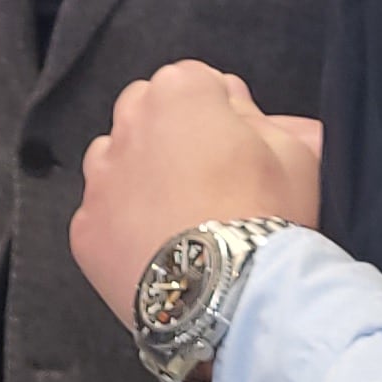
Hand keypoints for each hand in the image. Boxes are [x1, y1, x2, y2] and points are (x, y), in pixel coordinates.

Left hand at [69, 61, 323, 332]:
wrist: (229, 299)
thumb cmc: (269, 218)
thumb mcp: (297, 155)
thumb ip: (262, 118)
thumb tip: (239, 105)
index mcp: (179, 92)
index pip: (197, 82)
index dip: (222, 114)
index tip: (239, 147)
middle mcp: (128, 123)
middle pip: (147, 113)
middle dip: (173, 135)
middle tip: (209, 180)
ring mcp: (100, 178)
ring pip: (116, 161)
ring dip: (141, 177)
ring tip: (179, 217)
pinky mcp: (84, 229)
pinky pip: (101, 216)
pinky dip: (123, 228)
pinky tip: (158, 252)